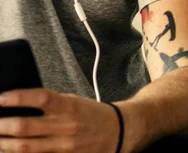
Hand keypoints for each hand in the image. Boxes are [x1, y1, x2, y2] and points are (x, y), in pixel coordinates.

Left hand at [0, 89, 119, 152]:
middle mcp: (66, 126)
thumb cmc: (92, 114)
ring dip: (5, 144)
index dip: (17, 98)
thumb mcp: (74, 101)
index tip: (0, 98)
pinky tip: (10, 151)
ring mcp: (65, 146)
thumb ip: (51, 103)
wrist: (118, 132)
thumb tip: (19, 103)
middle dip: (2, 125)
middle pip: (25, 126)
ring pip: (26, 147)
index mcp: (70, 106)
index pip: (40, 98)